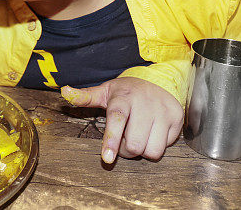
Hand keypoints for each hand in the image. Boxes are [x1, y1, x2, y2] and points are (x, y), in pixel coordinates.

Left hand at [61, 77, 182, 161]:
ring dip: (142, 150)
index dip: (112, 140)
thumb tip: (64, 91)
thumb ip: (85, 96)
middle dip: (126, 150)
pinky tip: (152, 132)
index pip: (117, 120)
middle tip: (124, 140)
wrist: (157, 80)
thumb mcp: (104, 92)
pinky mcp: (176, 118)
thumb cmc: (126, 92)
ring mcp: (163, 110)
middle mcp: (145, 102)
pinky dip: (156, 145)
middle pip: (135, 144)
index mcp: (124, 97)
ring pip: (152, 150)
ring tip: (138, 136)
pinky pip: (165, 147)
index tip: (107, 159)